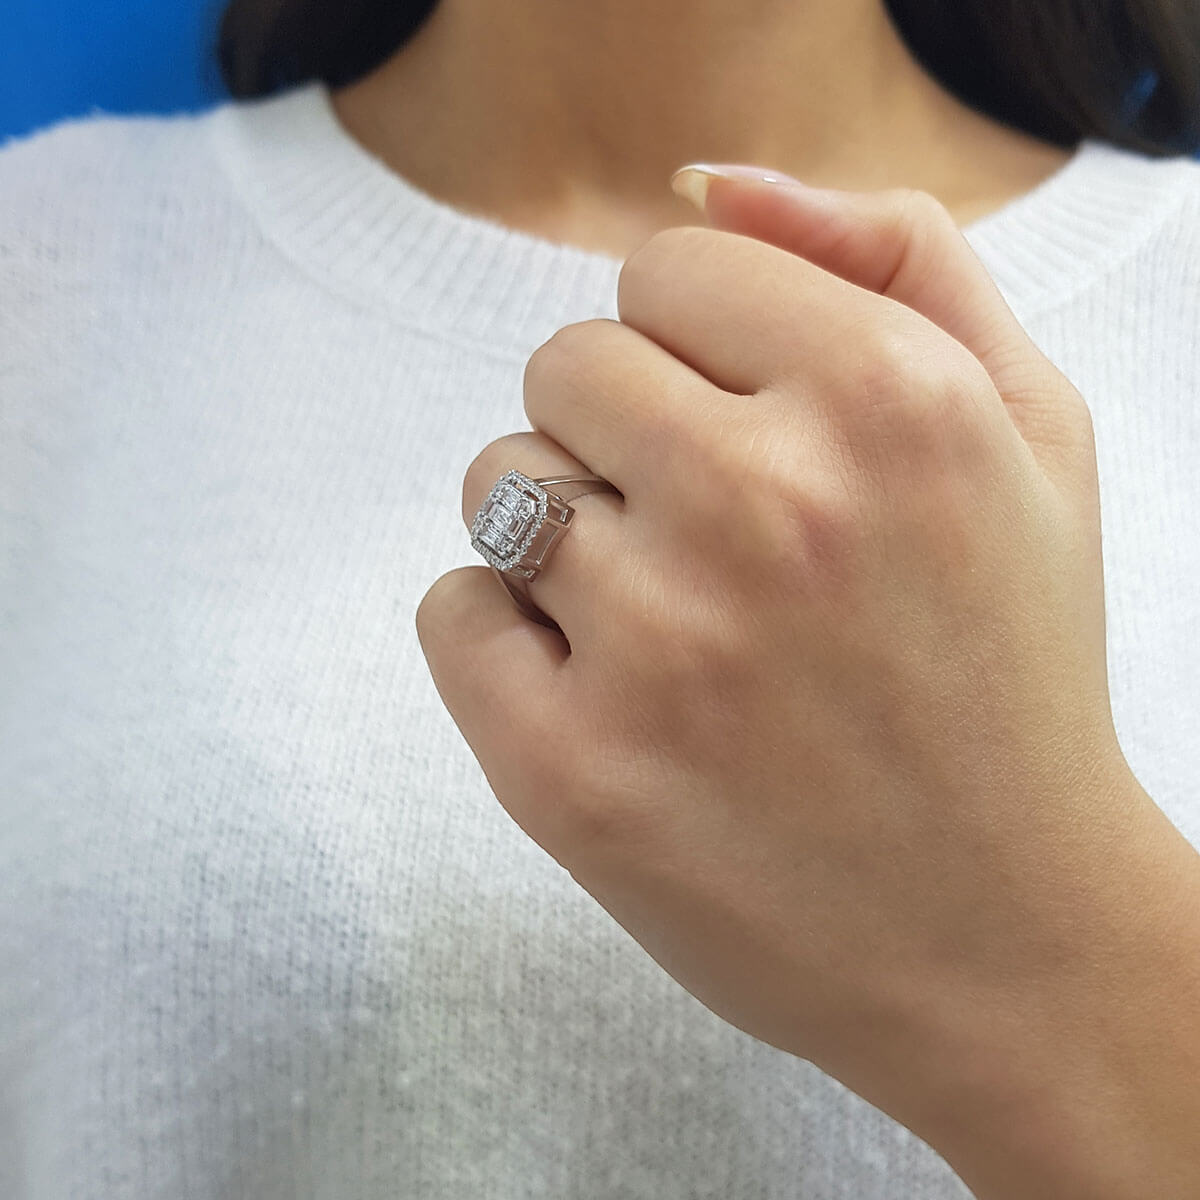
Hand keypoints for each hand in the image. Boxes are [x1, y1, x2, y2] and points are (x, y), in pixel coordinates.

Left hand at [417, 170, 1199, 1197]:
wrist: (1007, 939)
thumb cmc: (1011, 674)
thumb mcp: (1030, 429)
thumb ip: (898, 257)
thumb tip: (710, 183)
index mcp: (890, 401)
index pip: (671, 264)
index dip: (699, 344)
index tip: (740, 421)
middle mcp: (768, 508)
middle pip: (566, 364)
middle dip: (619, 428)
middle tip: (703, 531)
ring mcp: (658, 648)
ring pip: (499, 483)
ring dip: (562, 530)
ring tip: (663, 619)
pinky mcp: (568, 773)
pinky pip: (454, 610)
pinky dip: (504, 635)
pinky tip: (600, 688)